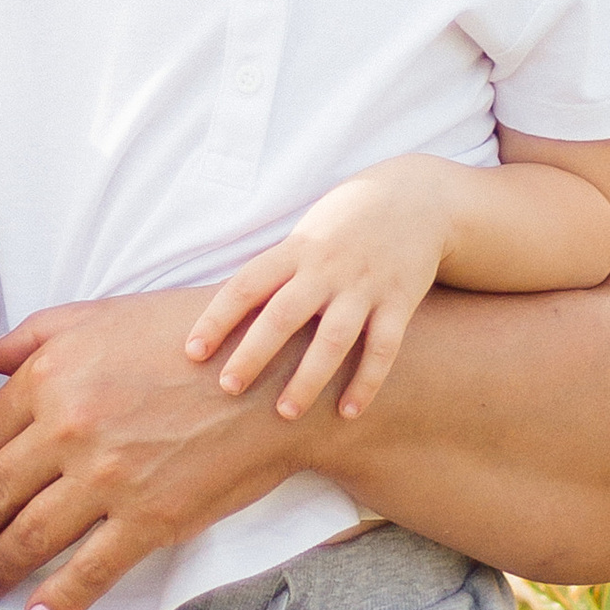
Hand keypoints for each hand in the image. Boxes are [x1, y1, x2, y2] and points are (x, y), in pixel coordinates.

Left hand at [0, 290, 331, 609]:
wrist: (277, 375)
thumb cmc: (190, 336)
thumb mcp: (105, 315)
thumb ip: (36, 335)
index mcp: (52, 376)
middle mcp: (69, 427)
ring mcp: (108, 477)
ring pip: (30, 536)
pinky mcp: (150, 518)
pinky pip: (89, 571)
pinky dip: (56, 603)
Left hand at [183, 160, 453, 421]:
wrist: (417, 196)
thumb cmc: (346, 221)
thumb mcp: (306, 232)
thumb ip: (277, 269)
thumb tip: (229, 312)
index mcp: (296, 249)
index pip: (246, 285)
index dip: (216, 318)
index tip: (192, 352)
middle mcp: (327, 268)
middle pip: (283, 316)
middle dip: (253, 354)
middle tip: (228, 389)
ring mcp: (365, 286)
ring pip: (333, 339)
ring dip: (308, 378)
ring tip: (285, 413)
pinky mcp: (400, 301)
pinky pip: (383, 348)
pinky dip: (366, 381)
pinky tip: (348, 412)